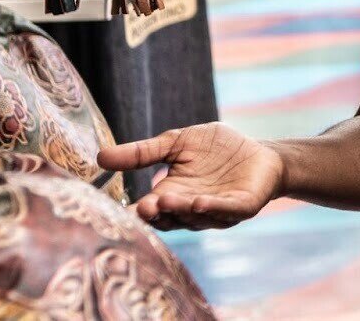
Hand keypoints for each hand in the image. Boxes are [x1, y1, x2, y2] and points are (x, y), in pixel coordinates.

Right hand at [97, 122, 283, 230]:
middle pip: (169, 216)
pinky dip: (212, 209)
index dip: (134, 210)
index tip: (114, 210)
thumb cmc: (217, 150)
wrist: (260, 155)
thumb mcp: (176, 143)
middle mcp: (190, 208)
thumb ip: (143, 153)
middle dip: (157, 212)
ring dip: (181, 209)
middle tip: (143, 206)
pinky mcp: (241, 208)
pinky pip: (225, 211)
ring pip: (194, 216)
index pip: (148, 208)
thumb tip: (99, 157)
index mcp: (172, 194)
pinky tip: (199, 202)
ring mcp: (215, 211)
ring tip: (166, 200)